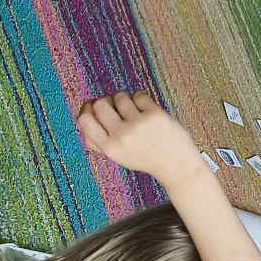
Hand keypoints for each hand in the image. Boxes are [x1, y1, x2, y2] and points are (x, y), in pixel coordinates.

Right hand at [76, 91, 198, 181]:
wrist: (177, 166)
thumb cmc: (145, 158)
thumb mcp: (117, 157)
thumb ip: (98, 141)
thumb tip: (83, 117)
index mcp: (109, 149)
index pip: (84, 120)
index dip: (87, 109)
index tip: (95, 108)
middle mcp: (121, 136)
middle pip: (99, 103)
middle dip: (107, 102)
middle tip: (118, 109)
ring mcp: (138, 125)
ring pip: (119, 96)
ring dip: (125, 100)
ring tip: (135, 112)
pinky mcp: (154, 115)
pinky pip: (138, 95)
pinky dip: (141, 99)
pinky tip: (147, 111)